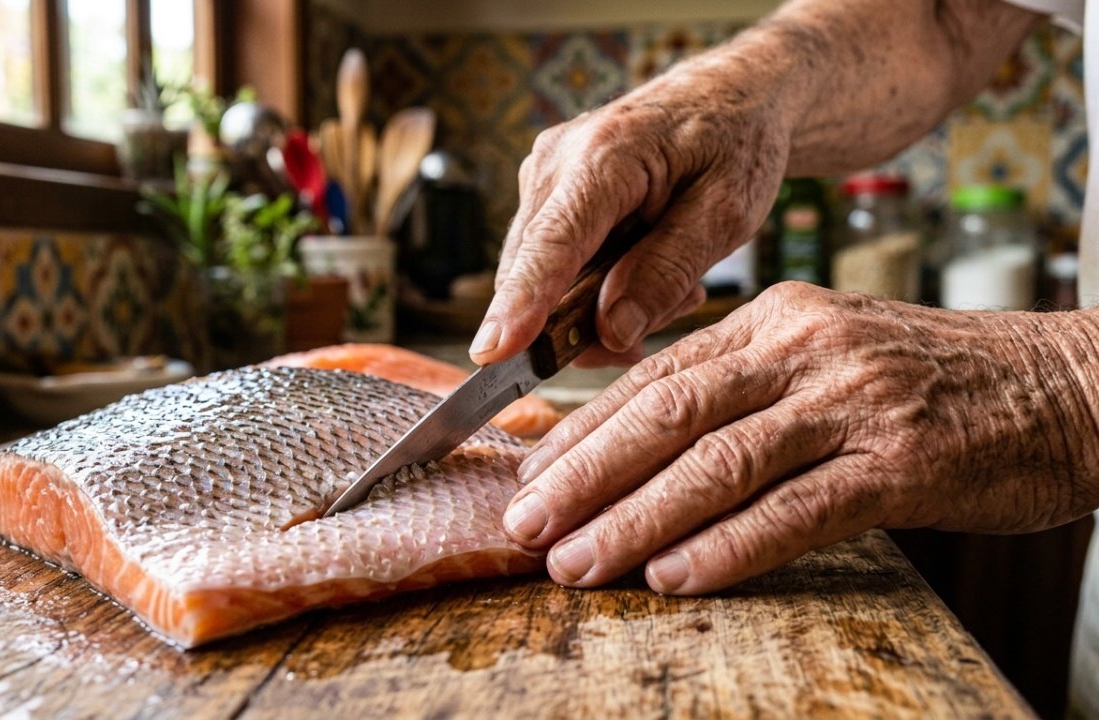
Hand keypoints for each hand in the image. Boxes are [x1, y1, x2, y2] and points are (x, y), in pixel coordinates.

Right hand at [469, 56, 792, 366]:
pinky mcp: (544, 191)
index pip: (551, 244)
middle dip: (582, 323)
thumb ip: (667, 271)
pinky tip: (644, 269)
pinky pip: (549, 263)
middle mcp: (556, 162)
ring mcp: (543, 175)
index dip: (521, 303)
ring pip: (538, 275)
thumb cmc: (736, 142)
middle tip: (657, 326)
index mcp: (606, 156)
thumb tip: (610, 329)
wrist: (729, 93)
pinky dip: (590, 285)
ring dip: (593, 305)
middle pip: (533, 271)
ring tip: (670, 286)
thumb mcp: (727, 213)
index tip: (492, 352)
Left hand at [502, 283, 1098, 593]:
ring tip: (577, 565)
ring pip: (718, 464)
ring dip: (636, 519)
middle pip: (669, 414)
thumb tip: (644, 439)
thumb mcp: (828, 356)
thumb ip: (743, 388)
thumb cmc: (937, 381)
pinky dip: (728, 548)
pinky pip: (797, 511)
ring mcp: (855, 403)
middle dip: (585, 476)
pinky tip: (675, 577)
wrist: (1070, 387)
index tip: (530, 476)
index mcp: (776, 319)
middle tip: (526, 526)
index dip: (583, 430)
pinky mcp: (903, 463)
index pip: (655, 375)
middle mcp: (806, 350)